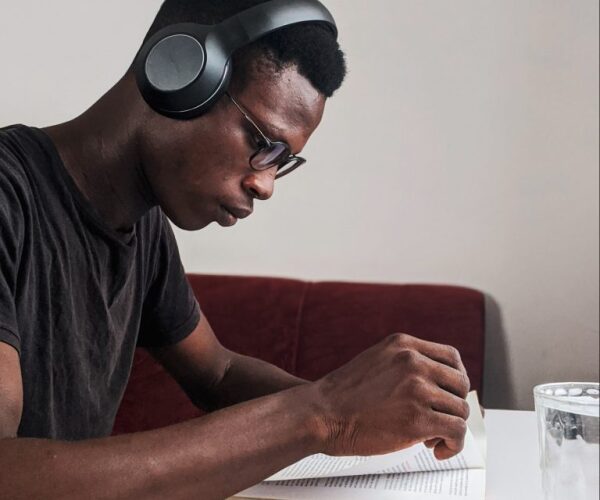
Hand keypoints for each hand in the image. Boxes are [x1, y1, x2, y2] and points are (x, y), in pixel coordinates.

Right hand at [310, 333, 470, 459]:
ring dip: (451, 427)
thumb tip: (435, 382)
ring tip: (433, 436)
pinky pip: (456, 431)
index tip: (450, 394)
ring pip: (460, 409)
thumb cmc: (344, 394)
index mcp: (403, 345)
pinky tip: (438, 448)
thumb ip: (405, 363)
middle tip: (440, 418)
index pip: (452, 357)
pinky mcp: (417, 419)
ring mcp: (416, 389)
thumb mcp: (377, 360)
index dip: (456, 379)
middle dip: (454, 404)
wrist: (321, 413)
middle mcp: (413, 362)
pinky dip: (453, 445)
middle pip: (461, 383)